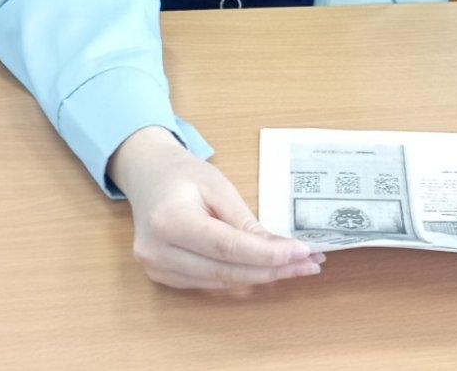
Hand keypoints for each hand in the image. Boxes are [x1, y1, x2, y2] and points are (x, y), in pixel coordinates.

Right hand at [107, 126, 323, 291]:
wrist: (148, 176)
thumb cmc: (184, 174)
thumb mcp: (218, 186)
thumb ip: (245, 221)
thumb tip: (280, 249)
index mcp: (170, 220)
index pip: (227, 247)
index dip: (266, 254)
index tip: (301, 253)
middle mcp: (158, 251)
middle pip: (225, 270)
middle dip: (272, 269)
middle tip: (309, 263)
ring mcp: (156, 269)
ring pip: (220, 282)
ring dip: (261, 276)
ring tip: (297, 266)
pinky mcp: (162, 276)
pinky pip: (209, 282)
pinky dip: (240, 276)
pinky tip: (266, 269)